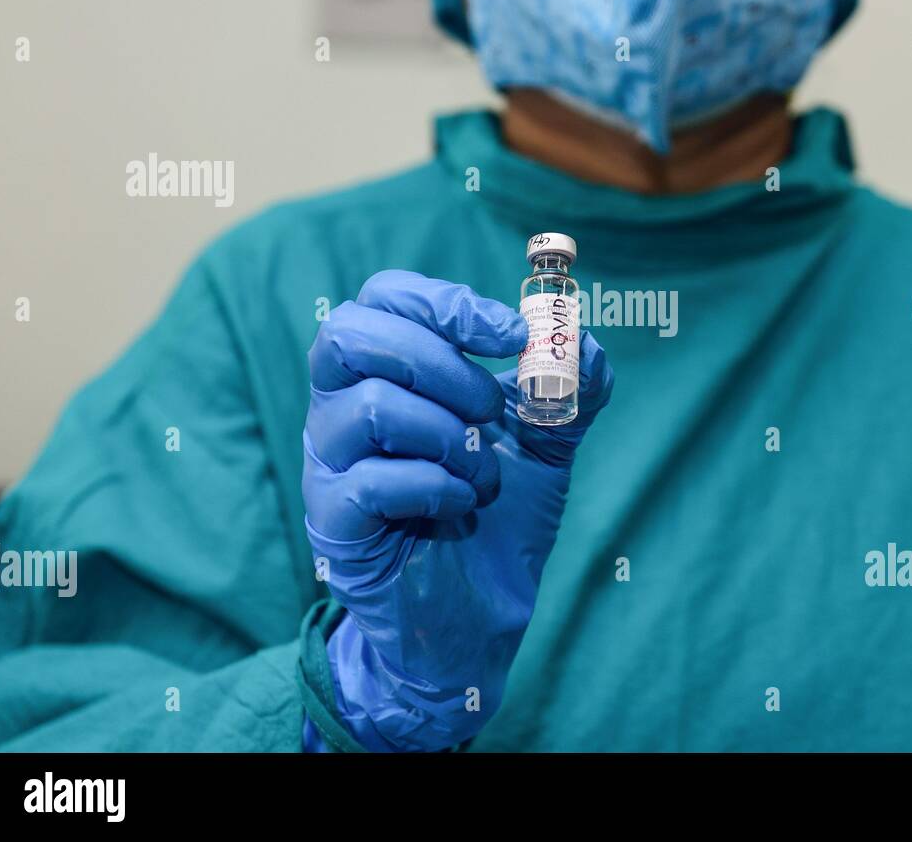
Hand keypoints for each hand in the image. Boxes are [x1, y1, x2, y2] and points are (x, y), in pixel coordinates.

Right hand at [302, 271, 612, 750]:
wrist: (484, 615)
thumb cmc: (500, 514)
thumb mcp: (547, 440)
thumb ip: (569, 387)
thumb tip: (582, 343)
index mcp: (387, 371)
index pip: (385, 297)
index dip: (448, 303)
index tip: (513, 337)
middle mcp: (342, 407)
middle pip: (351, 334)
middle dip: (442, 362)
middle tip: (491, 410)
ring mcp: (329, 466)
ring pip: (370, 407)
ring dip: (452, 436)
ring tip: (484, 476)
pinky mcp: (334, 524)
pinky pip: (369, 482)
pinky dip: (436, 487)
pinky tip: (462, 508)